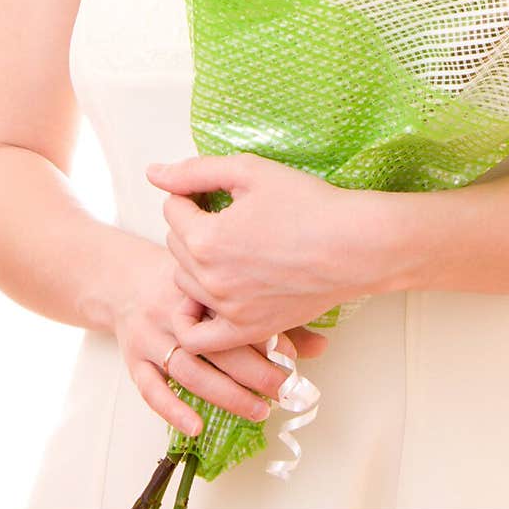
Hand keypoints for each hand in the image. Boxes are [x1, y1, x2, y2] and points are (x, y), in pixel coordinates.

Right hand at [111, 241, 328, 434]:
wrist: (125, 279)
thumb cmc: (184, 286)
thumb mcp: (221, 287)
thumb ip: (267, 312)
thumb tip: (322, 346)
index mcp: (199, 288)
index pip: (234, 314)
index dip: (265, 336)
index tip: (293, 359)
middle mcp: (174, 311)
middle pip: (216, 345)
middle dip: (253, 371)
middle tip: (284, 390)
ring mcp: (151, 336)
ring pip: (189, 370)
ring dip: (226, 394)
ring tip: (259, 411)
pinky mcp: (133, 359)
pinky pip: (150, 388)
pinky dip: (173, 409)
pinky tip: (197, 426)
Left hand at [147, 151, 383, 354]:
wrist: (356, 245)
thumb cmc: (308, 203)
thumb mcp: (249, 171)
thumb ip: (195, 171)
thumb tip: (153, 174)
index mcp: (204, 238)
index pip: (172, 209)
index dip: (194, 194)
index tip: (220, 193)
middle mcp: (209, 279)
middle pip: (175, 245)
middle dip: (194, 225)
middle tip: (229, 216)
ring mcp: (228, 310)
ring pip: (185, 283)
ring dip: (196, 263)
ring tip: (228, 248)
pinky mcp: (248, 330)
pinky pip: (199, 337)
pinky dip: (193, 318)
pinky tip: (210, 296)